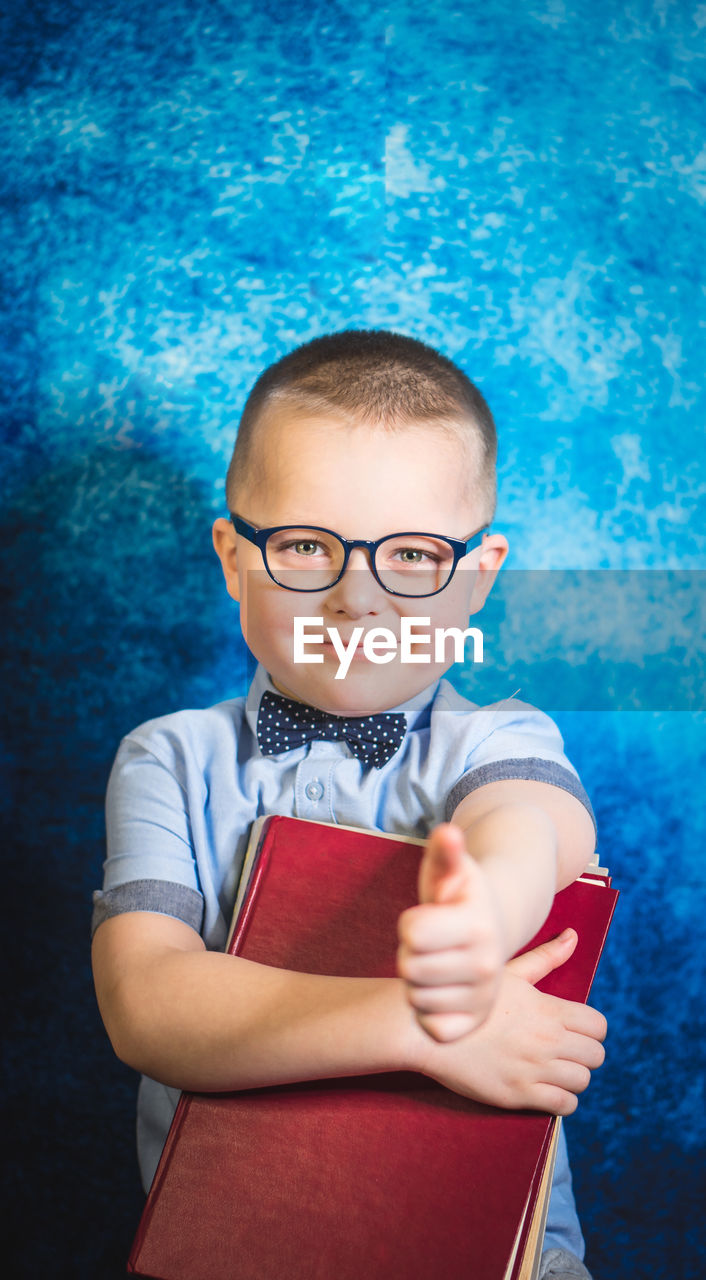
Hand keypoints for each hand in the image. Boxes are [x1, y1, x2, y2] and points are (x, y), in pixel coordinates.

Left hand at [397, 823, 505, 1040]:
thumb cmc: (457, 898)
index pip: (412, 933)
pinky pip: (427, 1024)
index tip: (427, 919)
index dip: (410, 924)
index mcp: (478, 925)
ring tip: (436, 964)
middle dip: (410, 953)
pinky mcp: (471, 1025)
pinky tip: (439, 990)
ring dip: (417, 982)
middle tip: (431, 945)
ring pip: (414, 997)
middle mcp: (487, 966)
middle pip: (408, 967)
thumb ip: (446, 851)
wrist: (490, 934)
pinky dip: (425, 1010)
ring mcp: (483, 999)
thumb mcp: (450, 870)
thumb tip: (448, 832)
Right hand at [412, 929, 607, 1114]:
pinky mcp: (518, 1094)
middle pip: (596, 1055)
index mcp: (547, 1008)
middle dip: (584, 1052)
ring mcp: (533, 1069)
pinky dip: (562, 1099)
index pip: (598, 1025)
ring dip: (572, 1076)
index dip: (591, 1029)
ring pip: (582, 1081)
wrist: (425, 1028)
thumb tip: (572, 936)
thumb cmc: (468, 996)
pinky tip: (545, 1087)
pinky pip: (564, 1105)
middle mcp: (546, 1040)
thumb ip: (545, 958)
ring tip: (553, 1069)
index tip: (575, 1030)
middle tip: (565, 1050)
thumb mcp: (509, 972)